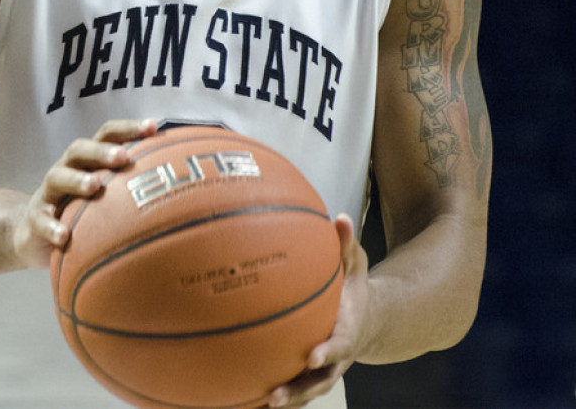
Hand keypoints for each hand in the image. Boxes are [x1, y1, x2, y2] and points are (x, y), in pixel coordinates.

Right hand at [11, 119, 155, 269]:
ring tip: (95, 186)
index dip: (129, 128)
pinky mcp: (35, 220)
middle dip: (102, 150)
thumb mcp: (105, 200)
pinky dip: (52, 227)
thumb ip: (135, 193)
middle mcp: (65, 170)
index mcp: (86, 161)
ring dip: (77, 179)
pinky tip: (65, 237)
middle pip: (80, 149)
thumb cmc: (79, 211)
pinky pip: (41, 220)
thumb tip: (189, 200)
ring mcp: (47, 194)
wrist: (30, 233)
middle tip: (123, 157)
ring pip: (57, 177)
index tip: (155, 127)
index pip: (107, 135)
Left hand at [267, 214, 370, 407]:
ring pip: (304, 390)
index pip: (340, 345)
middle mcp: (336, 358)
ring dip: (284, 400)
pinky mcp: (307, 373)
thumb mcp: (355, 266)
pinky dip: (270, 394)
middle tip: (275, 395)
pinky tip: (239, 396)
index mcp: (348, 331)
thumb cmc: (353, 289)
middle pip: (320, 382)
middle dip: (299, 390)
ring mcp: (323, 370)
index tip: (311, 355)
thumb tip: (338, 217)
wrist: (366, 320)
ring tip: (254, 404)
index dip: (328, 352)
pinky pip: (291, 385)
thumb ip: (346, 246)